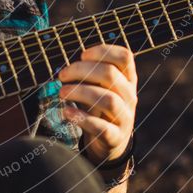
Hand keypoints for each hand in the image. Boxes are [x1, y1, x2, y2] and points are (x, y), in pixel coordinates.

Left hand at [57, 44, 136, 163]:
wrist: (110, 141)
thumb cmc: (99, 105)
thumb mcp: (99, 87)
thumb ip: (89, 74)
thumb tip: (67, 70)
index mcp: (128, 79)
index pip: (125, 57)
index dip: (103, 51)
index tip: (82, 55)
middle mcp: (130, 96)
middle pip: (111, 75)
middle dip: (81, 70)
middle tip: (62, 75)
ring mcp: (125, 117)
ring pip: (108, 100)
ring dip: (80, 93)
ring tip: (62, 93)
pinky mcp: (115, 137)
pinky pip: (102, 127)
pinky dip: (82, 118)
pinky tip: (66, 112)